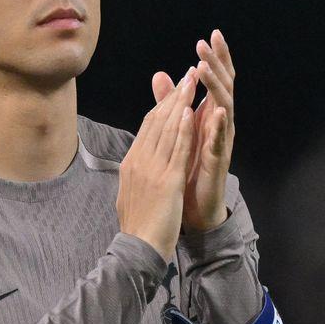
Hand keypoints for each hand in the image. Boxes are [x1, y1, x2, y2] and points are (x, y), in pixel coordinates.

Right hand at [118, 67, 197, 260]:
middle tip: (187, 75)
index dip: (162, 105)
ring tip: (192, 82)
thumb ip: (136, 174)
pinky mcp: (166, 179)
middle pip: (156, 121)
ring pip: (167, 129)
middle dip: (173, 96)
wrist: (138, 249)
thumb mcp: (131, 193)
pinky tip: (191, 111)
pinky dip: (184, 128)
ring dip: (181, 103)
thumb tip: (136, 163)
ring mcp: (151, 169)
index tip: (175, 90)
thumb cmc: (138, 226)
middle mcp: (139, 161)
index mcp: (131, 163)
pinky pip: (176, 149)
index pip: (147, 127)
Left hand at [150, 29, 235, 231]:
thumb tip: (161, 74)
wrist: (193, 204)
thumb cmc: (188, 165)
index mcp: (210, 115)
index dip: (217, 58)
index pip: (216, 80)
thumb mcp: (178, 127)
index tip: (213, 34)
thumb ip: (171, 102)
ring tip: (206, 69)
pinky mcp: (217, 161)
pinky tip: (218, 111)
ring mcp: (221, 142)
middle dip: (217, 64)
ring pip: (224, 109)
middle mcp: (220, 124)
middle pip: (223, 87)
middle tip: (209, 42)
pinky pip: (220, 141)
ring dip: (215, 88)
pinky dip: (219, 126)